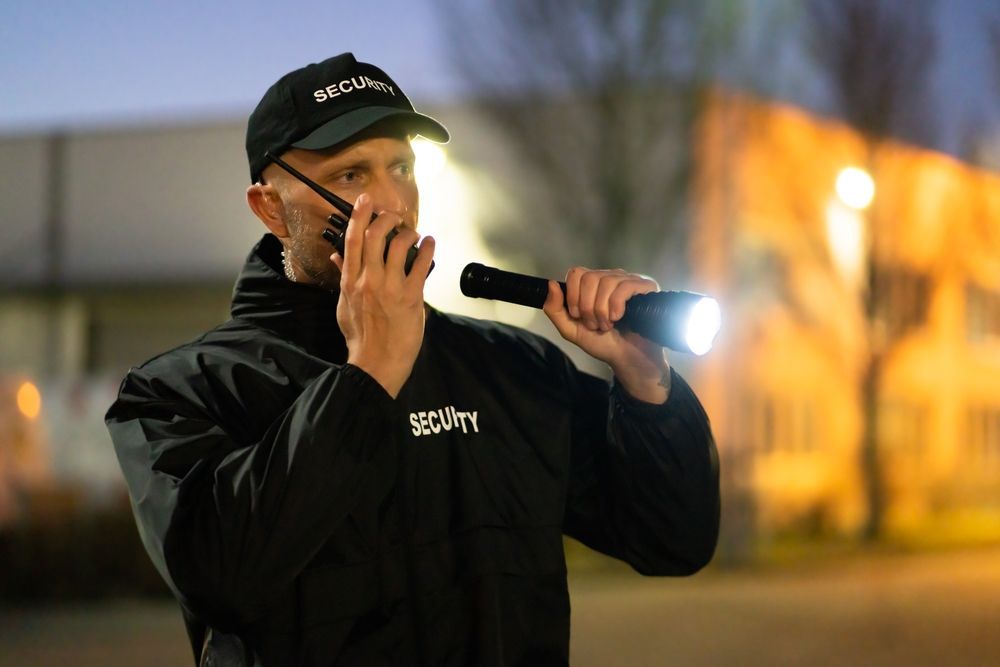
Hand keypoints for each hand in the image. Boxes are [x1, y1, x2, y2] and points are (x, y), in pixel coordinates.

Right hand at [331, 193, 434, 397]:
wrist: (375, 363)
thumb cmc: (360, 337)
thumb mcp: (344, 306)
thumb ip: (343, 277)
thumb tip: (337, 256)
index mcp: (351, 281)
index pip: (353, 240)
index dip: (359, 216)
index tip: (365, 200)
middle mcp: (368, 280)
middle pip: (376, 235)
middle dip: (387, 218)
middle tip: (394, 216)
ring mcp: (390, 287)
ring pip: (399, 245)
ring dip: (409, 233)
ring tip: (414, 233)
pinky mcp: (410, 297)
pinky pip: (421, 264)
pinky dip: (428, 249)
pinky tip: (430, 243)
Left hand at [542, 267, 670, 402]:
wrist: (627, 358)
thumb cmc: (602, 343)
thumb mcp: (571, 329)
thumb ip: (555, 309)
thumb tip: (551, 283)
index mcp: (593, 284)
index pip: (576, 273)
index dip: (573, 296)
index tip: (578, 316)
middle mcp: (611, 277)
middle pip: (589, 278)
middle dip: (587, 307)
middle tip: (595, 325)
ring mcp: (628, 280)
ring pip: (606, 282)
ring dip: (602, 310)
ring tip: (607, 325)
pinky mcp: (645, 286)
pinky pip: (625, 286)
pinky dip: (616, 305)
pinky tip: (618, 318)